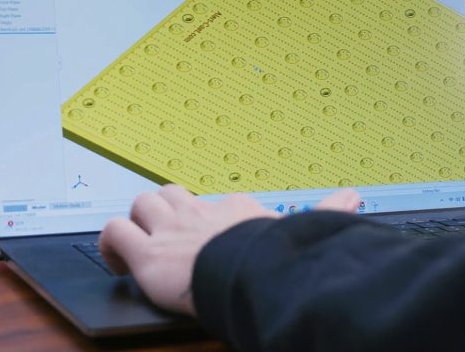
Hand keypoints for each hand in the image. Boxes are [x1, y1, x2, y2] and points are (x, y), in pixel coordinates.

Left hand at [98, 185, 360, 315]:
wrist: (249, 271)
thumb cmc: (274, 256)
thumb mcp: (301, 231)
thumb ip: (326, 212)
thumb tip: (353, 197)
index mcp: (236, 210)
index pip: (217, 203)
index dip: (211, 220)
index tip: (213, 239)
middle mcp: (200, 213)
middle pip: (171, 194)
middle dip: (166, 211)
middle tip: (170, 237)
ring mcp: (170, 230)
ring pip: (141, 204)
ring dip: (139, 223)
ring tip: (145, 247)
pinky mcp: (146, 252)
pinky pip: (113, 232)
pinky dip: (111, 244)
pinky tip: (119, 261)